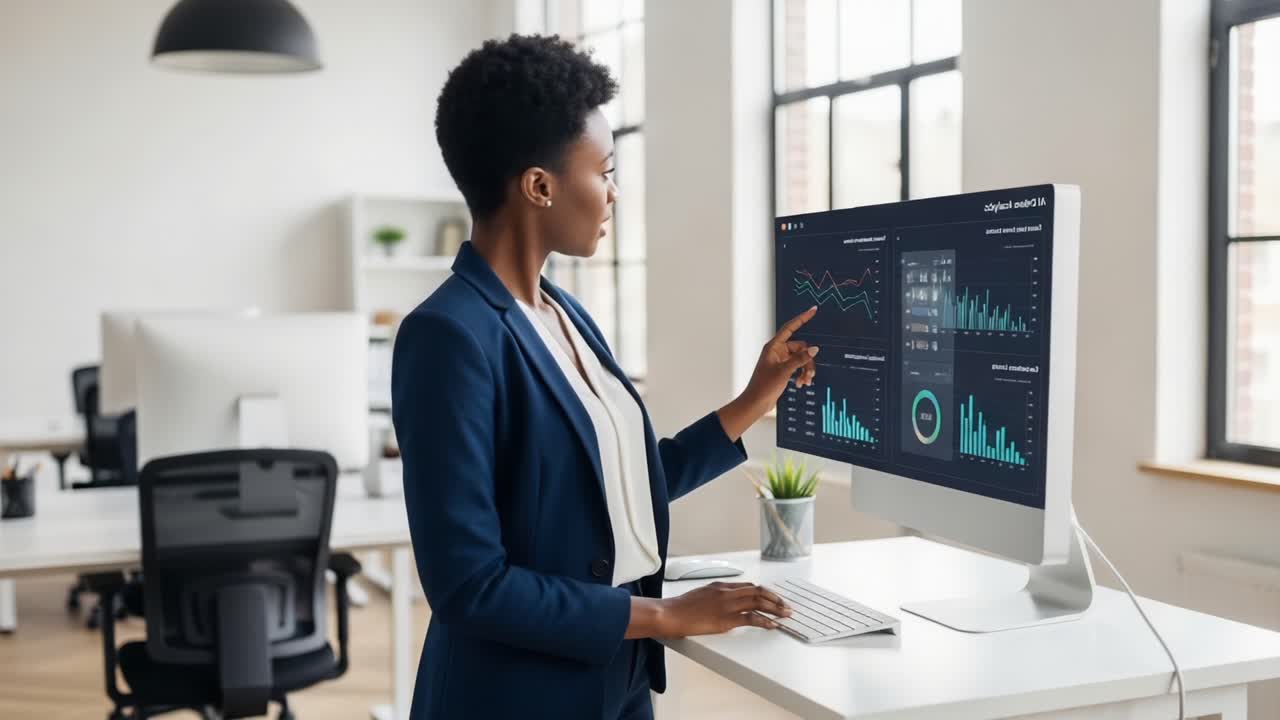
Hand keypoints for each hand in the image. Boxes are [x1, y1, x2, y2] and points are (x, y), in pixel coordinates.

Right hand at [658, 582, 790, 636]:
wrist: (670, 613)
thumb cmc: (681, 608)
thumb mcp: (700, 596)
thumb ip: (715, 597)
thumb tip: (724, 604)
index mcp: (721, 586)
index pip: (749, 586)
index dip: (765, 592)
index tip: (774, 598)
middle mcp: (727, 592)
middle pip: (758, 591)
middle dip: (775, 598)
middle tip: (786, 606)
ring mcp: (727, 604)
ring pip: (758, 602)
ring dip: (775, 608)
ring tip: (785, 614)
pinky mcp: (726, 619)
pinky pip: (751, 618)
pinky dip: (764, 621)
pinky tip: (772, 625)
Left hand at [716, 307, 819, 440]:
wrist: (756, 402)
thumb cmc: (764, 386)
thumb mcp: (784, 371)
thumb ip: (800, 359)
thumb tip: (814, 349)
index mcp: (774, 347)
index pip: (790, 328)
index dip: (802, 318)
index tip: (813, 310)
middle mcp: (777, 351)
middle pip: (801, 348)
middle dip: (808, 361)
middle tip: (810, 375)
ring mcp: (781, 361)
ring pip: (801, 359)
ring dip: (805, 369)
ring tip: (805, 381)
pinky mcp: (783, 370)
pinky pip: (798, 367)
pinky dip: (801, 374)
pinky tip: (800, 384)